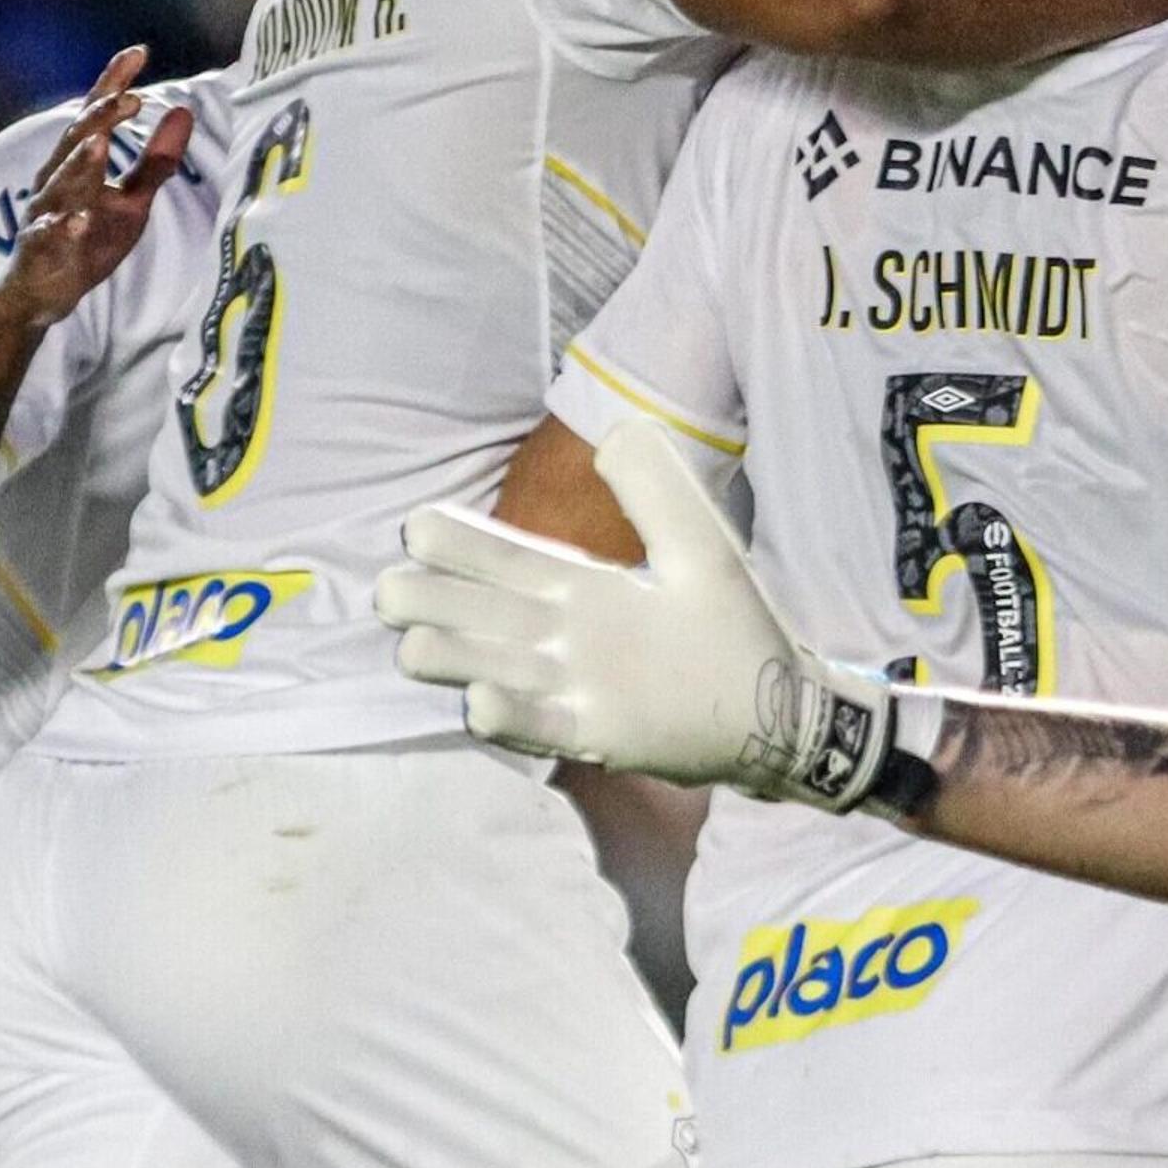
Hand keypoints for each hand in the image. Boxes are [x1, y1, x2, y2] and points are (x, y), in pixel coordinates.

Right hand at [0, 46, 195, 330]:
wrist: (41, 294)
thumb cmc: (87, 240)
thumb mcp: (131, 202)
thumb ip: (155, 161)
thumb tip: (184, 111)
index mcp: (76, 163)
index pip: (95, 115)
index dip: (114, 83)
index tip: (138, 52)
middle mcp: (55, 181)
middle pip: (76, 142)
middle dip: (99, 118)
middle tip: (128, 97)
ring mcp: (44, 215)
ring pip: (60, 185)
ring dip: (79, 164)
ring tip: (99, 144)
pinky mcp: (40, 252)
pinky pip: (47, 237)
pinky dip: (61, 229)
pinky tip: (76, 221)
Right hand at [376, 420, 897, 812]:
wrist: (779, 703)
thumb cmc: (732, 626)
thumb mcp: (696, 546)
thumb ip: (657, 491)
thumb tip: (617, 432)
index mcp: (583, 591)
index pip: (511, 561)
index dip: (465, 546)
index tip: (417, 525)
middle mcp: (568, 641)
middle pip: (487, 616)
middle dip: (437, 603)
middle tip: (387, 591)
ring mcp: (579, 690)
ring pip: (502, 668)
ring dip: (458, 659)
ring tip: (413, 647)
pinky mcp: (602, 734)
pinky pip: (546, 724)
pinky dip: (514, 715)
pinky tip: (477, 705)